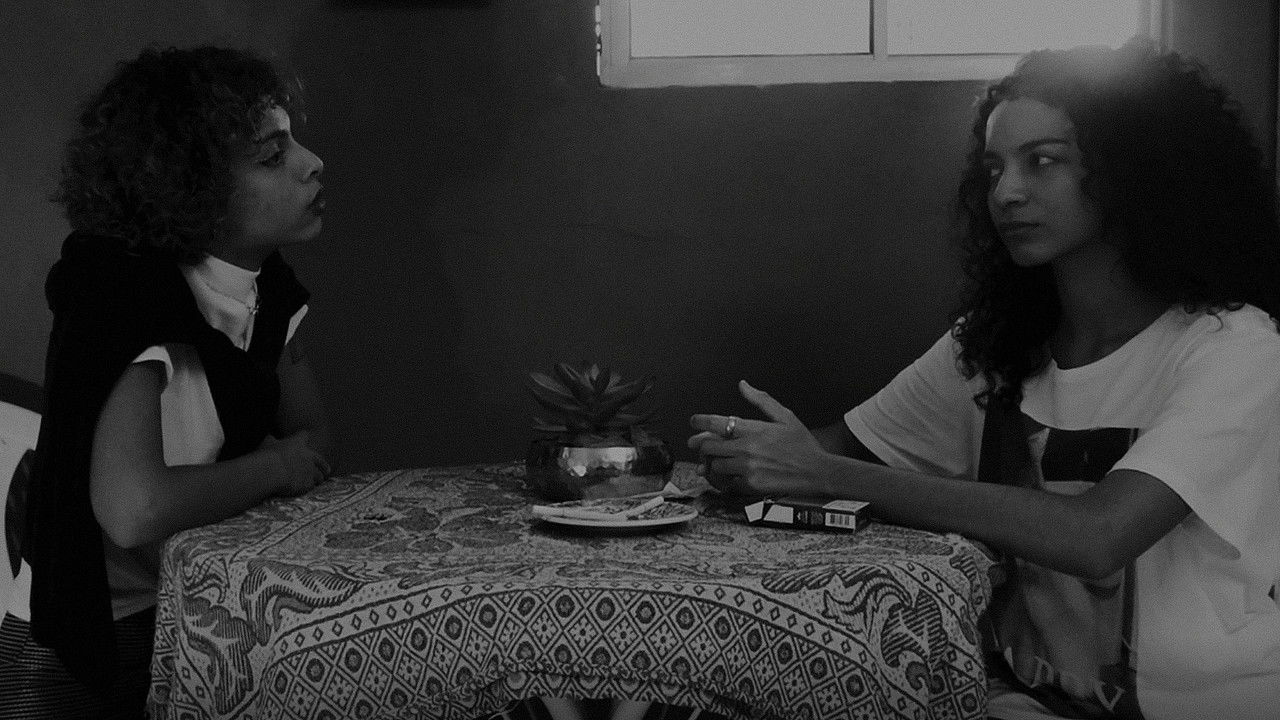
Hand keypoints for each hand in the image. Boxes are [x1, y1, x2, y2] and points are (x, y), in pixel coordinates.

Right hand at [259, 430, 329, 495]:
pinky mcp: (307, 483)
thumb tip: (269, 437)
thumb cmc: (268, 455)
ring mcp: (310, 471)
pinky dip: (309, 487)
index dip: (303, 436)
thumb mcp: (267, 443)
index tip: (304, 435)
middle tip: (327, 469)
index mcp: (298, 443)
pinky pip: (311, 486)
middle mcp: (308, 456)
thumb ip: (271, 440)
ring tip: (320, 481)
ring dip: (319, 478)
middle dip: (323, 465)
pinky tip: (309, 489)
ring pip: (319, 475)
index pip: (303, 435)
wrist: (273, 472)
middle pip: (320, 460)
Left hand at [688, 380, 835, 496]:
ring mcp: (747, 468)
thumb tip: (743, 385)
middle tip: (700, 444)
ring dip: (713, 462)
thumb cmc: (802, 444)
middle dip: (701, 444)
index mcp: (754, 429)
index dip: (700, 421)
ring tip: (715, 460)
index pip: (717, 423)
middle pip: (709, 446)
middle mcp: (747, 449)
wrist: (817, 471)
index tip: (694, 421)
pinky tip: (729, 473)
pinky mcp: (750, 485)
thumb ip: (761, 400)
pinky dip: (725, 478)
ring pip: (715, 466)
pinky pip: (726, 482)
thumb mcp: (785, 416)